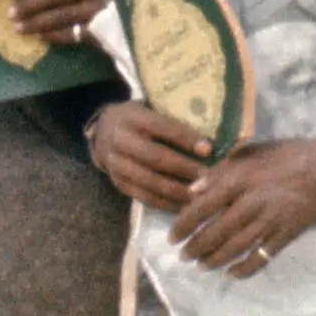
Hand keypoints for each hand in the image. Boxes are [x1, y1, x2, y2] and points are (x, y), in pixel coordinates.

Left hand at [6, 0, 104, 47]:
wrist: (153, 2)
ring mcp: (97, 9)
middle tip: (9, 13)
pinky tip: (43, 37)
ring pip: (60, 16)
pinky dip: (56, 35)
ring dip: (36, 22)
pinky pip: (74, 33)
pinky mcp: (103, 28)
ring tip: (19, 28)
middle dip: (28, 4)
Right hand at [86, 98, 214, 212]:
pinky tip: (185, 206)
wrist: (102, 130)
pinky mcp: (118, 183)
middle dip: (185, 169)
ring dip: (178, 191)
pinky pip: (144, 197)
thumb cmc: (139, 118)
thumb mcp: (150, 108)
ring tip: (201, 196)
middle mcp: (121, 140)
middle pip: (156, 157)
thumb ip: (173, 119)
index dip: (185, 139)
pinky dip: (167, 203)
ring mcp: (117, 164)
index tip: (208, 149)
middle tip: (210, 177)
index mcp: (133, 118)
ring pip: (150, 181)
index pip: (161, 127)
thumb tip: (212, 136)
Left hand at [169, 139, 315, 271]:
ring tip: (202, 266)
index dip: (184, 225)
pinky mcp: (286, 234)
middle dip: (196, 248)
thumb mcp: (250, 152)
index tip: (172, 237)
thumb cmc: (286, 155)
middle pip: (216, 232)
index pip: (203, 207)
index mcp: (240, 180)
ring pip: (236, 247)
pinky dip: (245, 268)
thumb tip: (192, 190)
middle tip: (184, 257)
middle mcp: (252, 202)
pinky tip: (232, 274)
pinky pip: (262, 256)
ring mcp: (270, 221)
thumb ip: (220, 171)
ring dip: (215, 260)